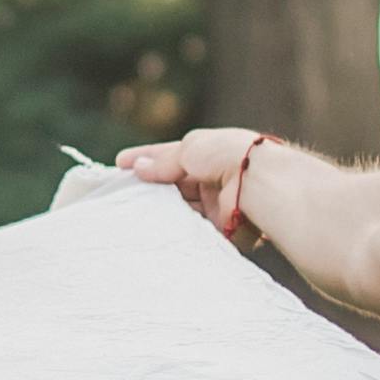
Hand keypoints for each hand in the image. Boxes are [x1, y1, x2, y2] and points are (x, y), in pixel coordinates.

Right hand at [119, 126, 278, 241]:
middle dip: (151, 188)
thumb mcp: (190, 148)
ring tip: (135, 212)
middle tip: (122, 193)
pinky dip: (179, 230)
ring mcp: (216, 204)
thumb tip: (138, 168)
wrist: (260, 182)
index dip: (145, 159)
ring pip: (182, 209)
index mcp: (207, 153)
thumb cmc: (227, 155)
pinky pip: (194, 231)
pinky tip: (159, 231)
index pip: (169, 156)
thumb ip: (163, 161)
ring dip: (163, 211)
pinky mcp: (222, 228)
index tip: (120, 164)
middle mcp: (211, 178)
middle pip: (174, 186)